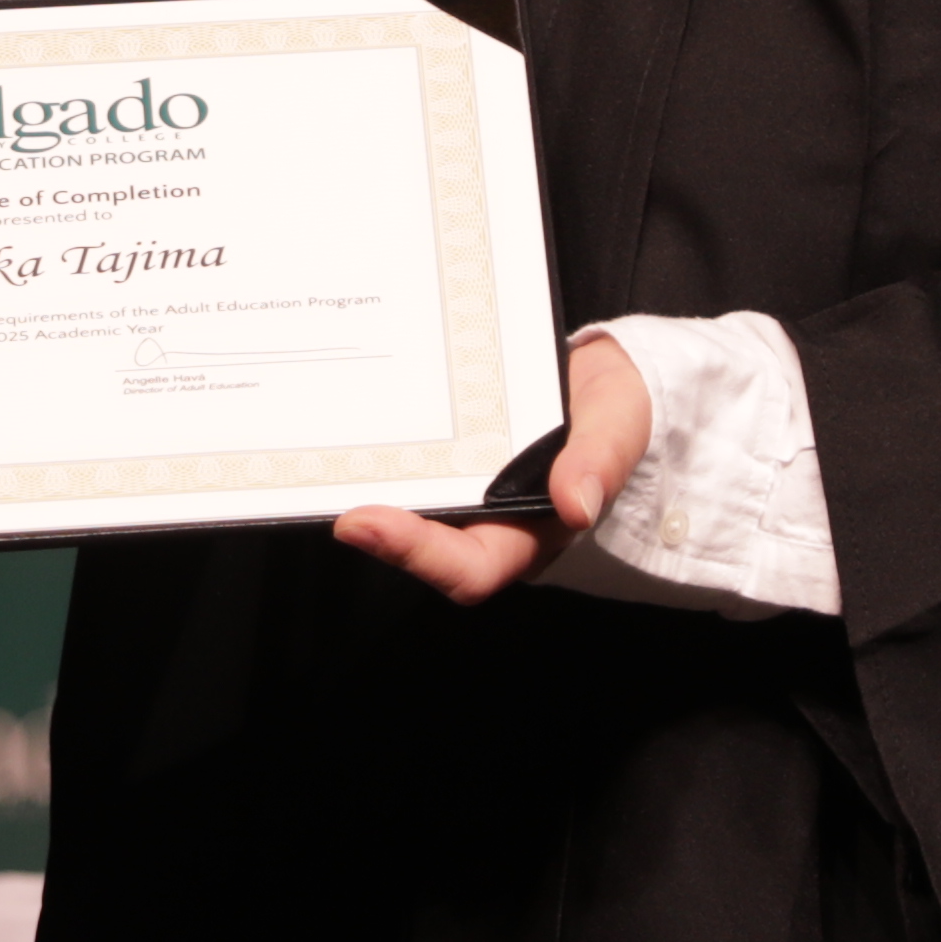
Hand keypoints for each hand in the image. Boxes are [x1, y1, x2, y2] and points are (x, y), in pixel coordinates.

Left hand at [332, 329, 644, 603]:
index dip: (416, 555)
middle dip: (376, 530)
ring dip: (366, 491)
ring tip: (322, 464)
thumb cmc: (617, 408)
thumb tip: (577, 505)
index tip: (365, 522)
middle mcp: (489, 523)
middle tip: (330, 499)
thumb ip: (601, 461)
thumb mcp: (618, 423)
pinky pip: (411, 466)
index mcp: (532, 533)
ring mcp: (465, 493)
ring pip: (408, 508)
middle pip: (423, 546)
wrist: (609, 373)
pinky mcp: (450, 459)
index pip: (470, 567)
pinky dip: (379, 454)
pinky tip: (350, 423)